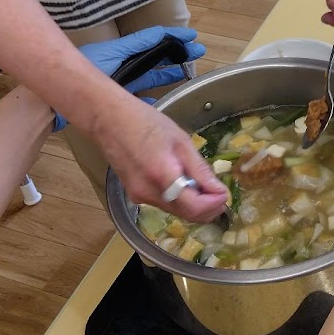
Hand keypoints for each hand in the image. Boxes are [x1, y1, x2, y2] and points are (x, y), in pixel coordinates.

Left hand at [52, 26, 205, 129]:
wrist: (57, 101)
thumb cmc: (82, 72)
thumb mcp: (112, 54)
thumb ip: (135, 46)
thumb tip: (159, 35)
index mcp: (123, 50)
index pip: (153, 39)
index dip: (173, 37)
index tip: (192, 36)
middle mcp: (124, 64)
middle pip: (156, 57)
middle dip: (177, 54)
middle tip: (197, 53)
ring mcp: (122, 82)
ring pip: (151, 75)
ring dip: (169, 73)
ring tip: (187, 71)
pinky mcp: (117, 99)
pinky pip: (141, 97)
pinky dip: (152, 99)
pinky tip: (161, 102)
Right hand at [96, 99, 229, 221]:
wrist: (108, 120)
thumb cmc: (145, 122)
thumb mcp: (180, 141)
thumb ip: (200, 170)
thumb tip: (219, 191)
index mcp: (163, 176)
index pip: (195, 207)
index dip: (214, 204)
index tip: (225, 193)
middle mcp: (149, 193)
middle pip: (186, 215)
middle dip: (208, 208)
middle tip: (219, 193)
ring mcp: (139, 197)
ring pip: (176, 211)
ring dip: (194, 204)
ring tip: (204, 185)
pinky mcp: (134, 196)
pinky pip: (164, 204)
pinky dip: (179, 199)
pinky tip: (184, 182)